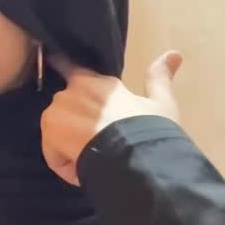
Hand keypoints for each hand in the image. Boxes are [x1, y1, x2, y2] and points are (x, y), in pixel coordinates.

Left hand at [40, 50, 182, 186]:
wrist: (136, 156)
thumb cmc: (150, 130)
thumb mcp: (160, 103)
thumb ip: (160, 78)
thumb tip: (175, 54)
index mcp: (97, 81)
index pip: (69, 67)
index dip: (60, 66)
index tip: (49, 61)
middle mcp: (73, 90)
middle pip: (65, 111)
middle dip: (77, 128)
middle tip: (100, 146)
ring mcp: (58, 109)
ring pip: (58, 133)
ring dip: (72, 148)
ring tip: (97, 161)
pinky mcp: (50, 131)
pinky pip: (54, 155)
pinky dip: (67, 167)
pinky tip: (86, 171)